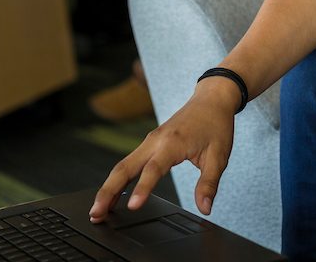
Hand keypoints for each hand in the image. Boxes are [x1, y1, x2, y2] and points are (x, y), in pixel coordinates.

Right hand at [90, 76, 237, 222]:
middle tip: (96, 214)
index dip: (142, 189)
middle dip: (108, 191)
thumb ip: (209, 184)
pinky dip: (117, 179)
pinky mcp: (149, 143)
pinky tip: (112, 195)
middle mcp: (155, 140)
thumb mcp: (219, 156)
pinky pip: (129, 162)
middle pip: (124, 167)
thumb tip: (204, 208)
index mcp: (173, 142)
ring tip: (97, 211)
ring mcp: (149, 141)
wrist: (210, 99)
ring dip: (108, 187)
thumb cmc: (215, 125)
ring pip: (122, 165)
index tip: (132, 207)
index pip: (153, 169)